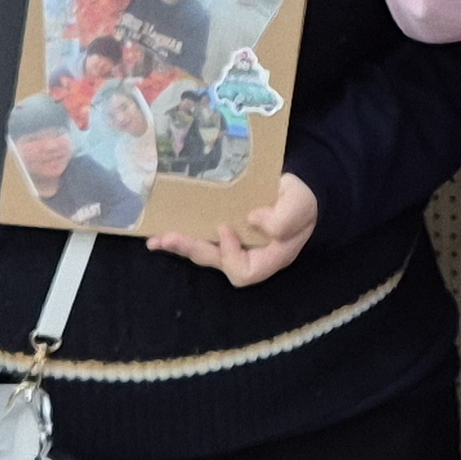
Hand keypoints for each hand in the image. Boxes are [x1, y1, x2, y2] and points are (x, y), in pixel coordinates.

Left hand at [151, 172, 321, 288]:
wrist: (302, 188)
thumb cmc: (304, 200)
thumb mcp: (300, 207)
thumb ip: (282, 220)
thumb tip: (251, 219)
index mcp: (270, 257)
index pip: (245, 271)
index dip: (231, 255)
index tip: (225, 228)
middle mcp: (250, 255)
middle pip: (218, 262)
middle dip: (192, 250)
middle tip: (166, 240)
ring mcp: (237, 244)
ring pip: (206, 253)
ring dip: (181, 246)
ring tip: (157, 240)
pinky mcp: (227, 230)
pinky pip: (204, 237)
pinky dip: (185, 234)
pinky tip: (164, 230)